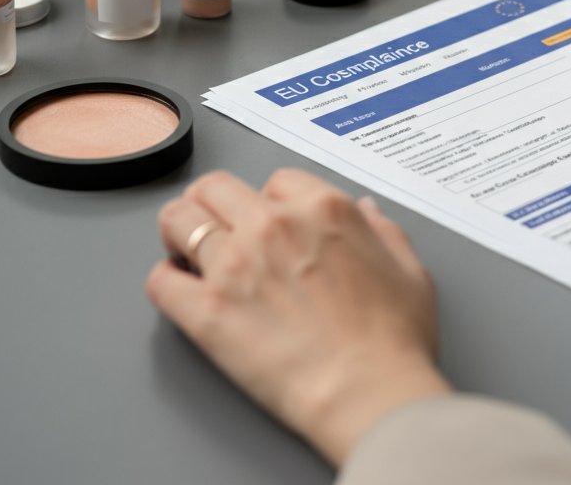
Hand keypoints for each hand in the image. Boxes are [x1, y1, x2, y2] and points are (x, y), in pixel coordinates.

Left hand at [146, 168, 450, 466]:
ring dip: (178, 231)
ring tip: (183, 248)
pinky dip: (164, 279)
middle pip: (215, 187)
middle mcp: (273, 225)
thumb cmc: (394, 338)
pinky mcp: (205, 311)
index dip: (271, 199)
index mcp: (323, 209)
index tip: (270, 219)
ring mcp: (235, 265)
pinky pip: (160, 280)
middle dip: (212, 201)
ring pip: (178, 221)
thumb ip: (383, 230)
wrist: (369, 391)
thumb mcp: (409, 268)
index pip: (276, 180)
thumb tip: (365, 212)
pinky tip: (177, 286)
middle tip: (214, 222)